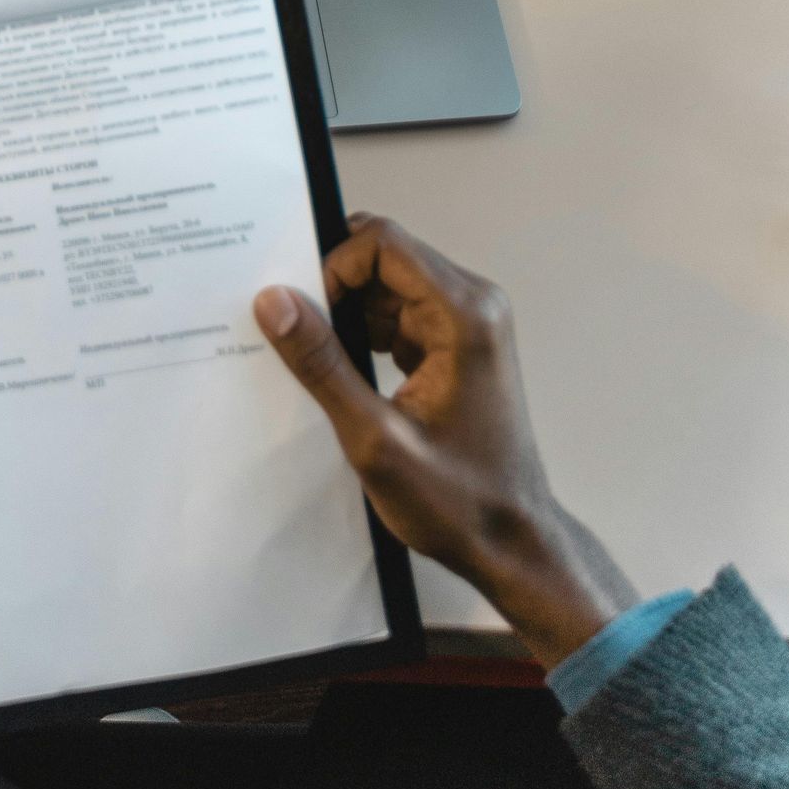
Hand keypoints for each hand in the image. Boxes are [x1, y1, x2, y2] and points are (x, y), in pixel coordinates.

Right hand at [253, 216, 636, 670]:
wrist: (513, 544)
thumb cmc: (460, 502)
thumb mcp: (376, 439)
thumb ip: (322, 365)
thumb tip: (276, 302)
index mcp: (464, 315)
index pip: (383, 243)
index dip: (333, 266)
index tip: (304, 312)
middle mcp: (474, 305)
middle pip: (386, 257)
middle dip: (336, 287)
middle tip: (302, 334)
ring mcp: (469, 323)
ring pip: (389, 284)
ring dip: (349, 312)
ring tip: (322, 362)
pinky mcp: (458, 344)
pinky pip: (401, 312)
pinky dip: (366, 331)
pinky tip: (345, 371)